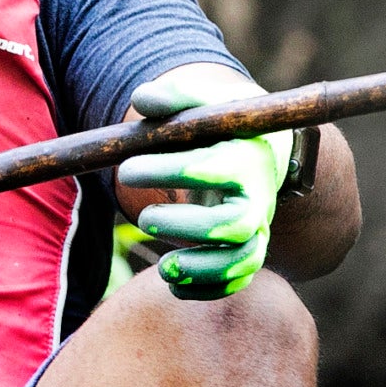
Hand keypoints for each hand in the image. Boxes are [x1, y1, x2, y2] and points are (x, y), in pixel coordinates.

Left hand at [118, 68, 293, 300]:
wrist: (254, 149)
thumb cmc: (218, 125)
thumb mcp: (201, 102)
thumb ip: (173, 97)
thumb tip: (143, 98)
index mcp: (247, 158)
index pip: (217, 169)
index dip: (172, 171)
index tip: (127, 169)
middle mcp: (258, 198)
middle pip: (234, 225)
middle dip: (187, 227)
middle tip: (143, 218)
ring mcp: (255, 228)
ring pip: (242, 261)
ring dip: (202, 271)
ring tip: (164, 267)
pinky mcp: (246, 250)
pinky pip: (236, 280)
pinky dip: (207, 289)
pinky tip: (172, 284)